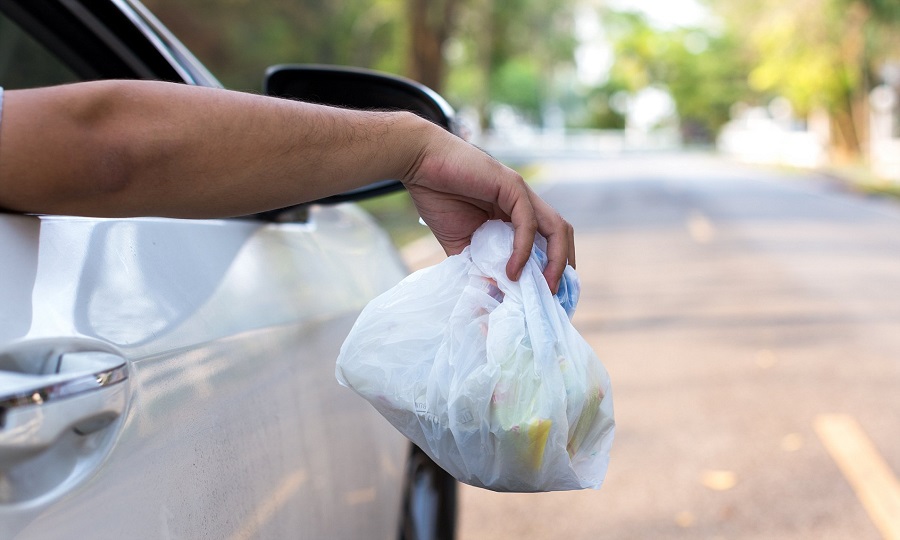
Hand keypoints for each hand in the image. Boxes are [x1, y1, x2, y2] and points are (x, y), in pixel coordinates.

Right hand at [402, 125, 574, 293]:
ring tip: (544, 288)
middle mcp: (525, 204)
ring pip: (556, 228)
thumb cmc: (437, 197)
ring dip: (556, 261)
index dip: (552, 269)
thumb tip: (493, 294)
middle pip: (561, 236)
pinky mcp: (512, 186)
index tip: (547, 297)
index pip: (547, 243)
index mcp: (515, 215)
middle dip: (563, 268)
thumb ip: (478, 265)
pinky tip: (512, 271)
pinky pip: (528, 222)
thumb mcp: (460, 243)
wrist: (419, 164)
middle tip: (553, 297)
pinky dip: (524, 249)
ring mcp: (521, 193)